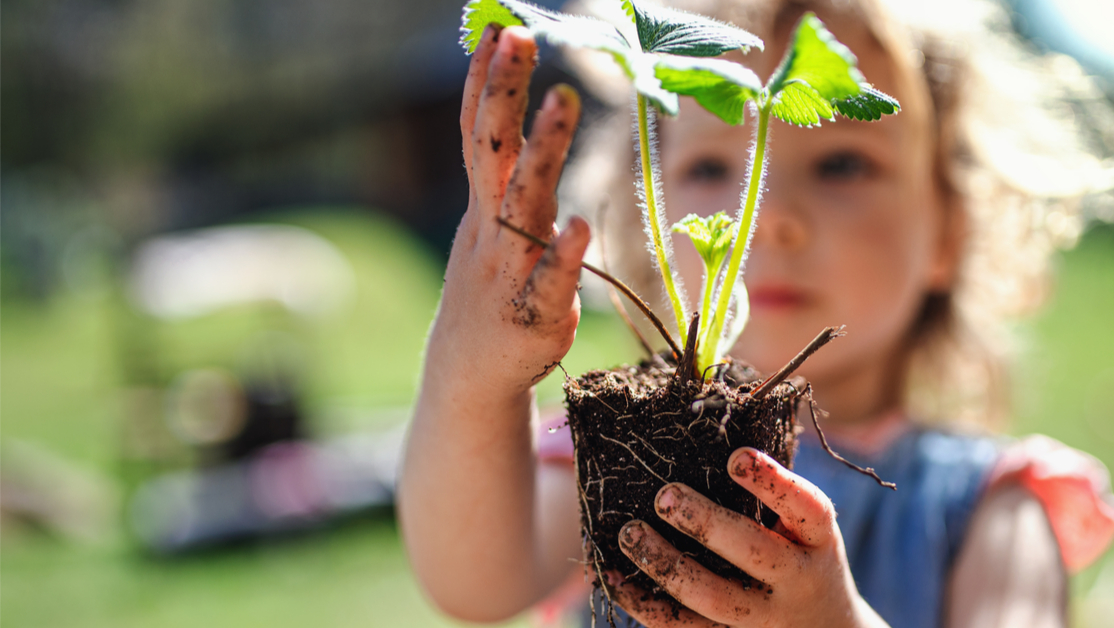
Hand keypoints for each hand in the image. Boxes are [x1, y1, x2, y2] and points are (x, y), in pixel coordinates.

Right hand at [428, 24, 588, 398]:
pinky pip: (549, 281)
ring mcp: (510, 269)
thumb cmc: (492, 287)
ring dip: (541, 153)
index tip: (499, 27)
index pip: (480, 133)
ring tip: (559, 102)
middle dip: (504, 93)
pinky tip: (578, 226)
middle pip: (494, 152)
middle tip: (519, 37)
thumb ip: (505, 175)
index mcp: (485, 206)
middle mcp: (492, 229)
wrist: (470, 374)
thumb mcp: (490, 225)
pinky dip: (562, 255)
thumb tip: (515, 113)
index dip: (488, 82)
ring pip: (523, 205)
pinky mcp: (535, 314)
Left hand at [611, 447, 887, 627]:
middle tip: (665, 496)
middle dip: (707, 525)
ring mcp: (762, 618)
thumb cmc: (801, 555)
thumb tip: (702, 422)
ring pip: (713, 598)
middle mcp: (796, 580)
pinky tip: (610, 574)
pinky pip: (680, 625)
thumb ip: (769, 488)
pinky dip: (641, 602)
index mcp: (818, 540)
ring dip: (665, 565)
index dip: (773, 482)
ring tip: (630, 532)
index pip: (806, 508)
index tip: (735, 456)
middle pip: (755, 554)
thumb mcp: (804, 525)